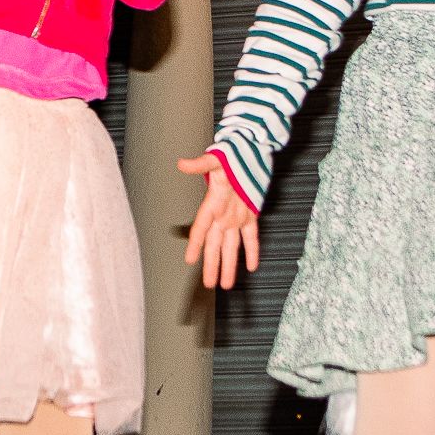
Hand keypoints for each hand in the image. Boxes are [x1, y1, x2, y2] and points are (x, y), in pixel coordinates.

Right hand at [178, 154, 259, 290]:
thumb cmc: (233, 152)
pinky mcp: (251, 214)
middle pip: (215, 244)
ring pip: (231, 246)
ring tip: (226, 284)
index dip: (195, 243)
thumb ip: (202, 163)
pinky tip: (251, 267)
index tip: (189, 259)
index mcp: (213, 202)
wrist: (251, 149)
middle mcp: (222, 214)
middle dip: (212, 264)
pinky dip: (252, 252)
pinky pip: (251, 238)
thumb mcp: (218, 157)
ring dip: (228, 265)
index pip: (201, 227)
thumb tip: (182, 164)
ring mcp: (236, 216)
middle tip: (208, 284)